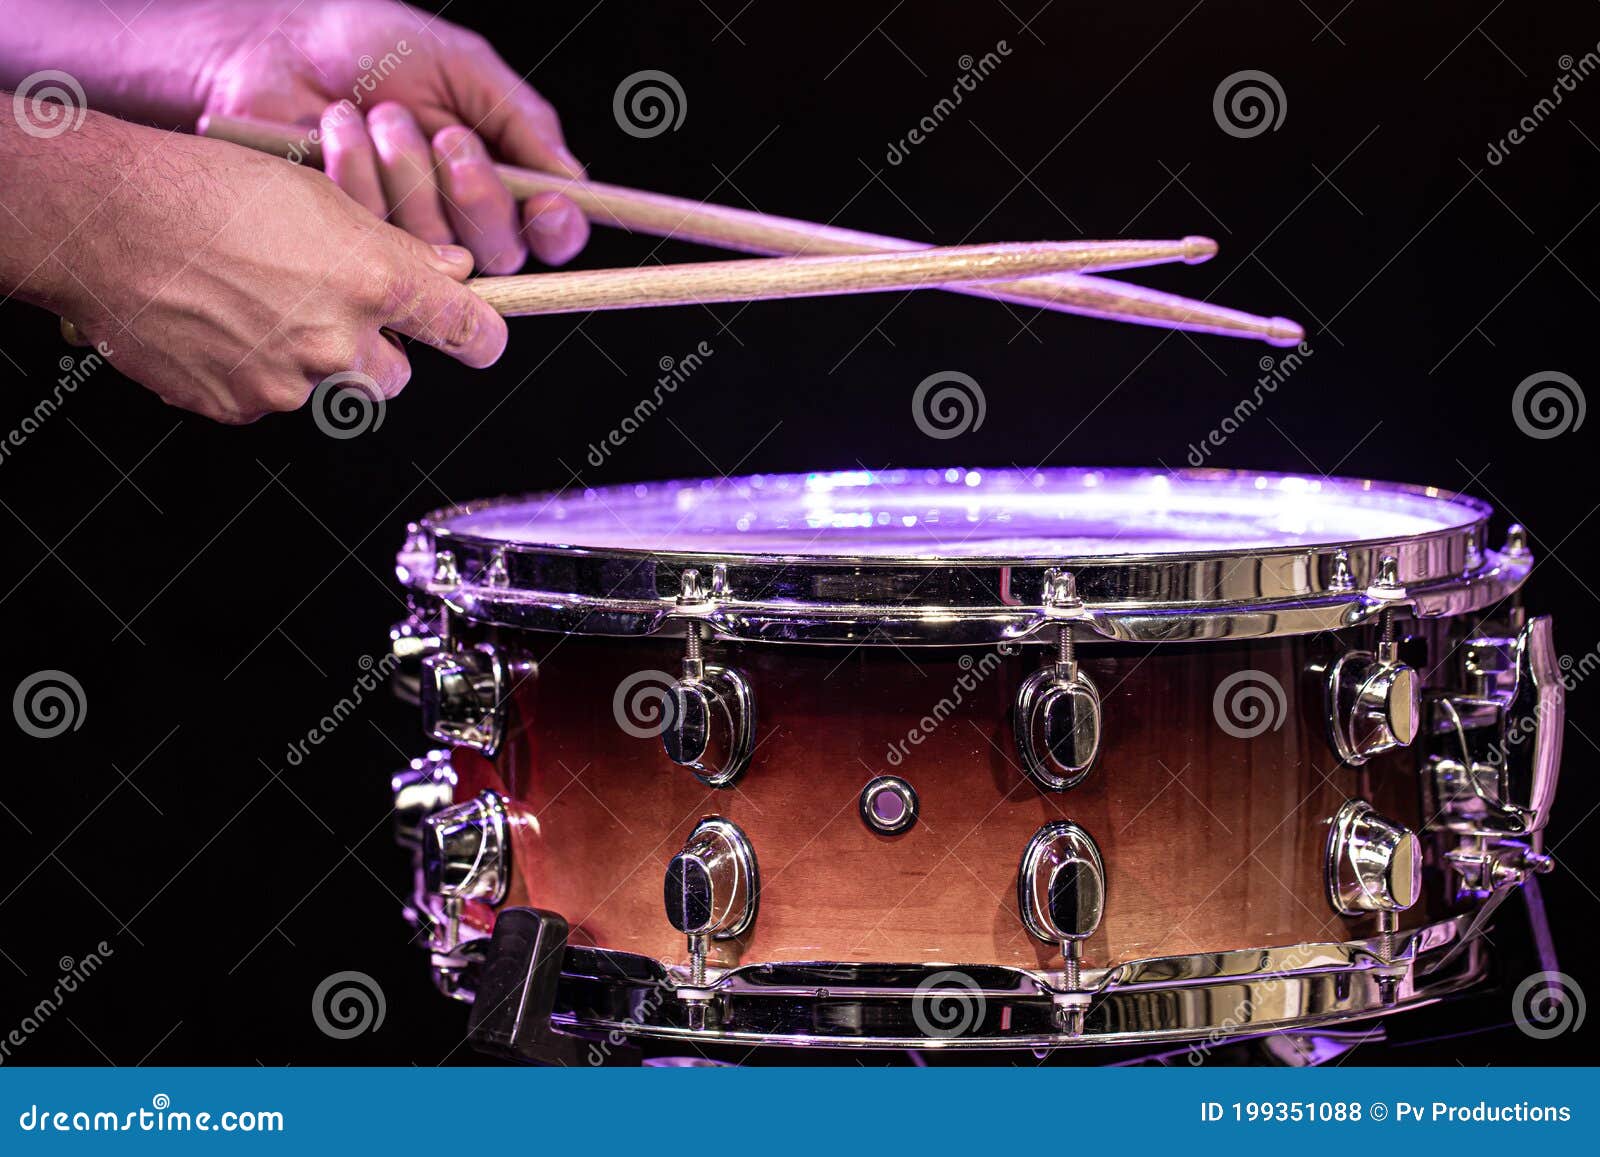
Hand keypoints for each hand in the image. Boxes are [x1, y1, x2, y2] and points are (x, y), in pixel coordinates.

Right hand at [10, 115, 507, 423]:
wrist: (106, 222)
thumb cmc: (204, 191)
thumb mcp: (318, 197)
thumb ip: (393, 246)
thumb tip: (448, 270)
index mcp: (374, 281)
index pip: (468, 331)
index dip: (481, 336)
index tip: (482, 337)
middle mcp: (340, 342)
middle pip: (396, 376)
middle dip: (375, 351)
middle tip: (330, 310)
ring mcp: (289, 381)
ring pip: (330, 391)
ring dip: (313, 364)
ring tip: (261, 309)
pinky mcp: (239, 404)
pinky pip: (268, 399)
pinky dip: (254, 372)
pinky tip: (221, 326)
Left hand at [201, 0, 589, 272]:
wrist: (272, 48)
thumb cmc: (365, 47)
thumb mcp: (460, 64)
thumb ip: (522, 119)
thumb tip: (570, 178)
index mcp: (501, 175)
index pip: (553, 234)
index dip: (556, 230)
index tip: (545, 204)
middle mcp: (459, 216)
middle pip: (503, 251)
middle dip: (478, 192)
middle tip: (446, 136)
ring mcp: (404, 235)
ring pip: (440, 244)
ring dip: (410, 168)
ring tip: (380, 114)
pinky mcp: (352, 243)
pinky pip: (377, 233)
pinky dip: (358, 168)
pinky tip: (339, 129)